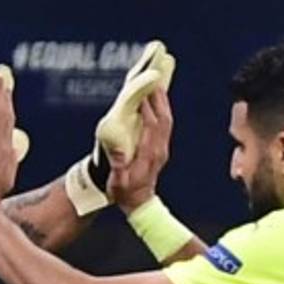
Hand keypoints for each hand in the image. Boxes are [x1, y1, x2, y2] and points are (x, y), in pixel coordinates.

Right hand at [107, 87, 172, 212]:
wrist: (139, 204)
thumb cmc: (124, 193)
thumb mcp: (117, 183)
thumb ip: (118, 169)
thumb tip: (117, 155)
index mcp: (148, 155)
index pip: (150, 126)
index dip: (147, 109)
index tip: (143, 93)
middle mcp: (158, 150)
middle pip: (162, 118)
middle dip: (159, 99)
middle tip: (155, 78)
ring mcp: (162, 149)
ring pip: (166, 120)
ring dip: (163, 102)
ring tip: (158, 85)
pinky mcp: (161, 149)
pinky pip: (165, 125)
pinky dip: (163, 111)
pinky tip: (158, 102)